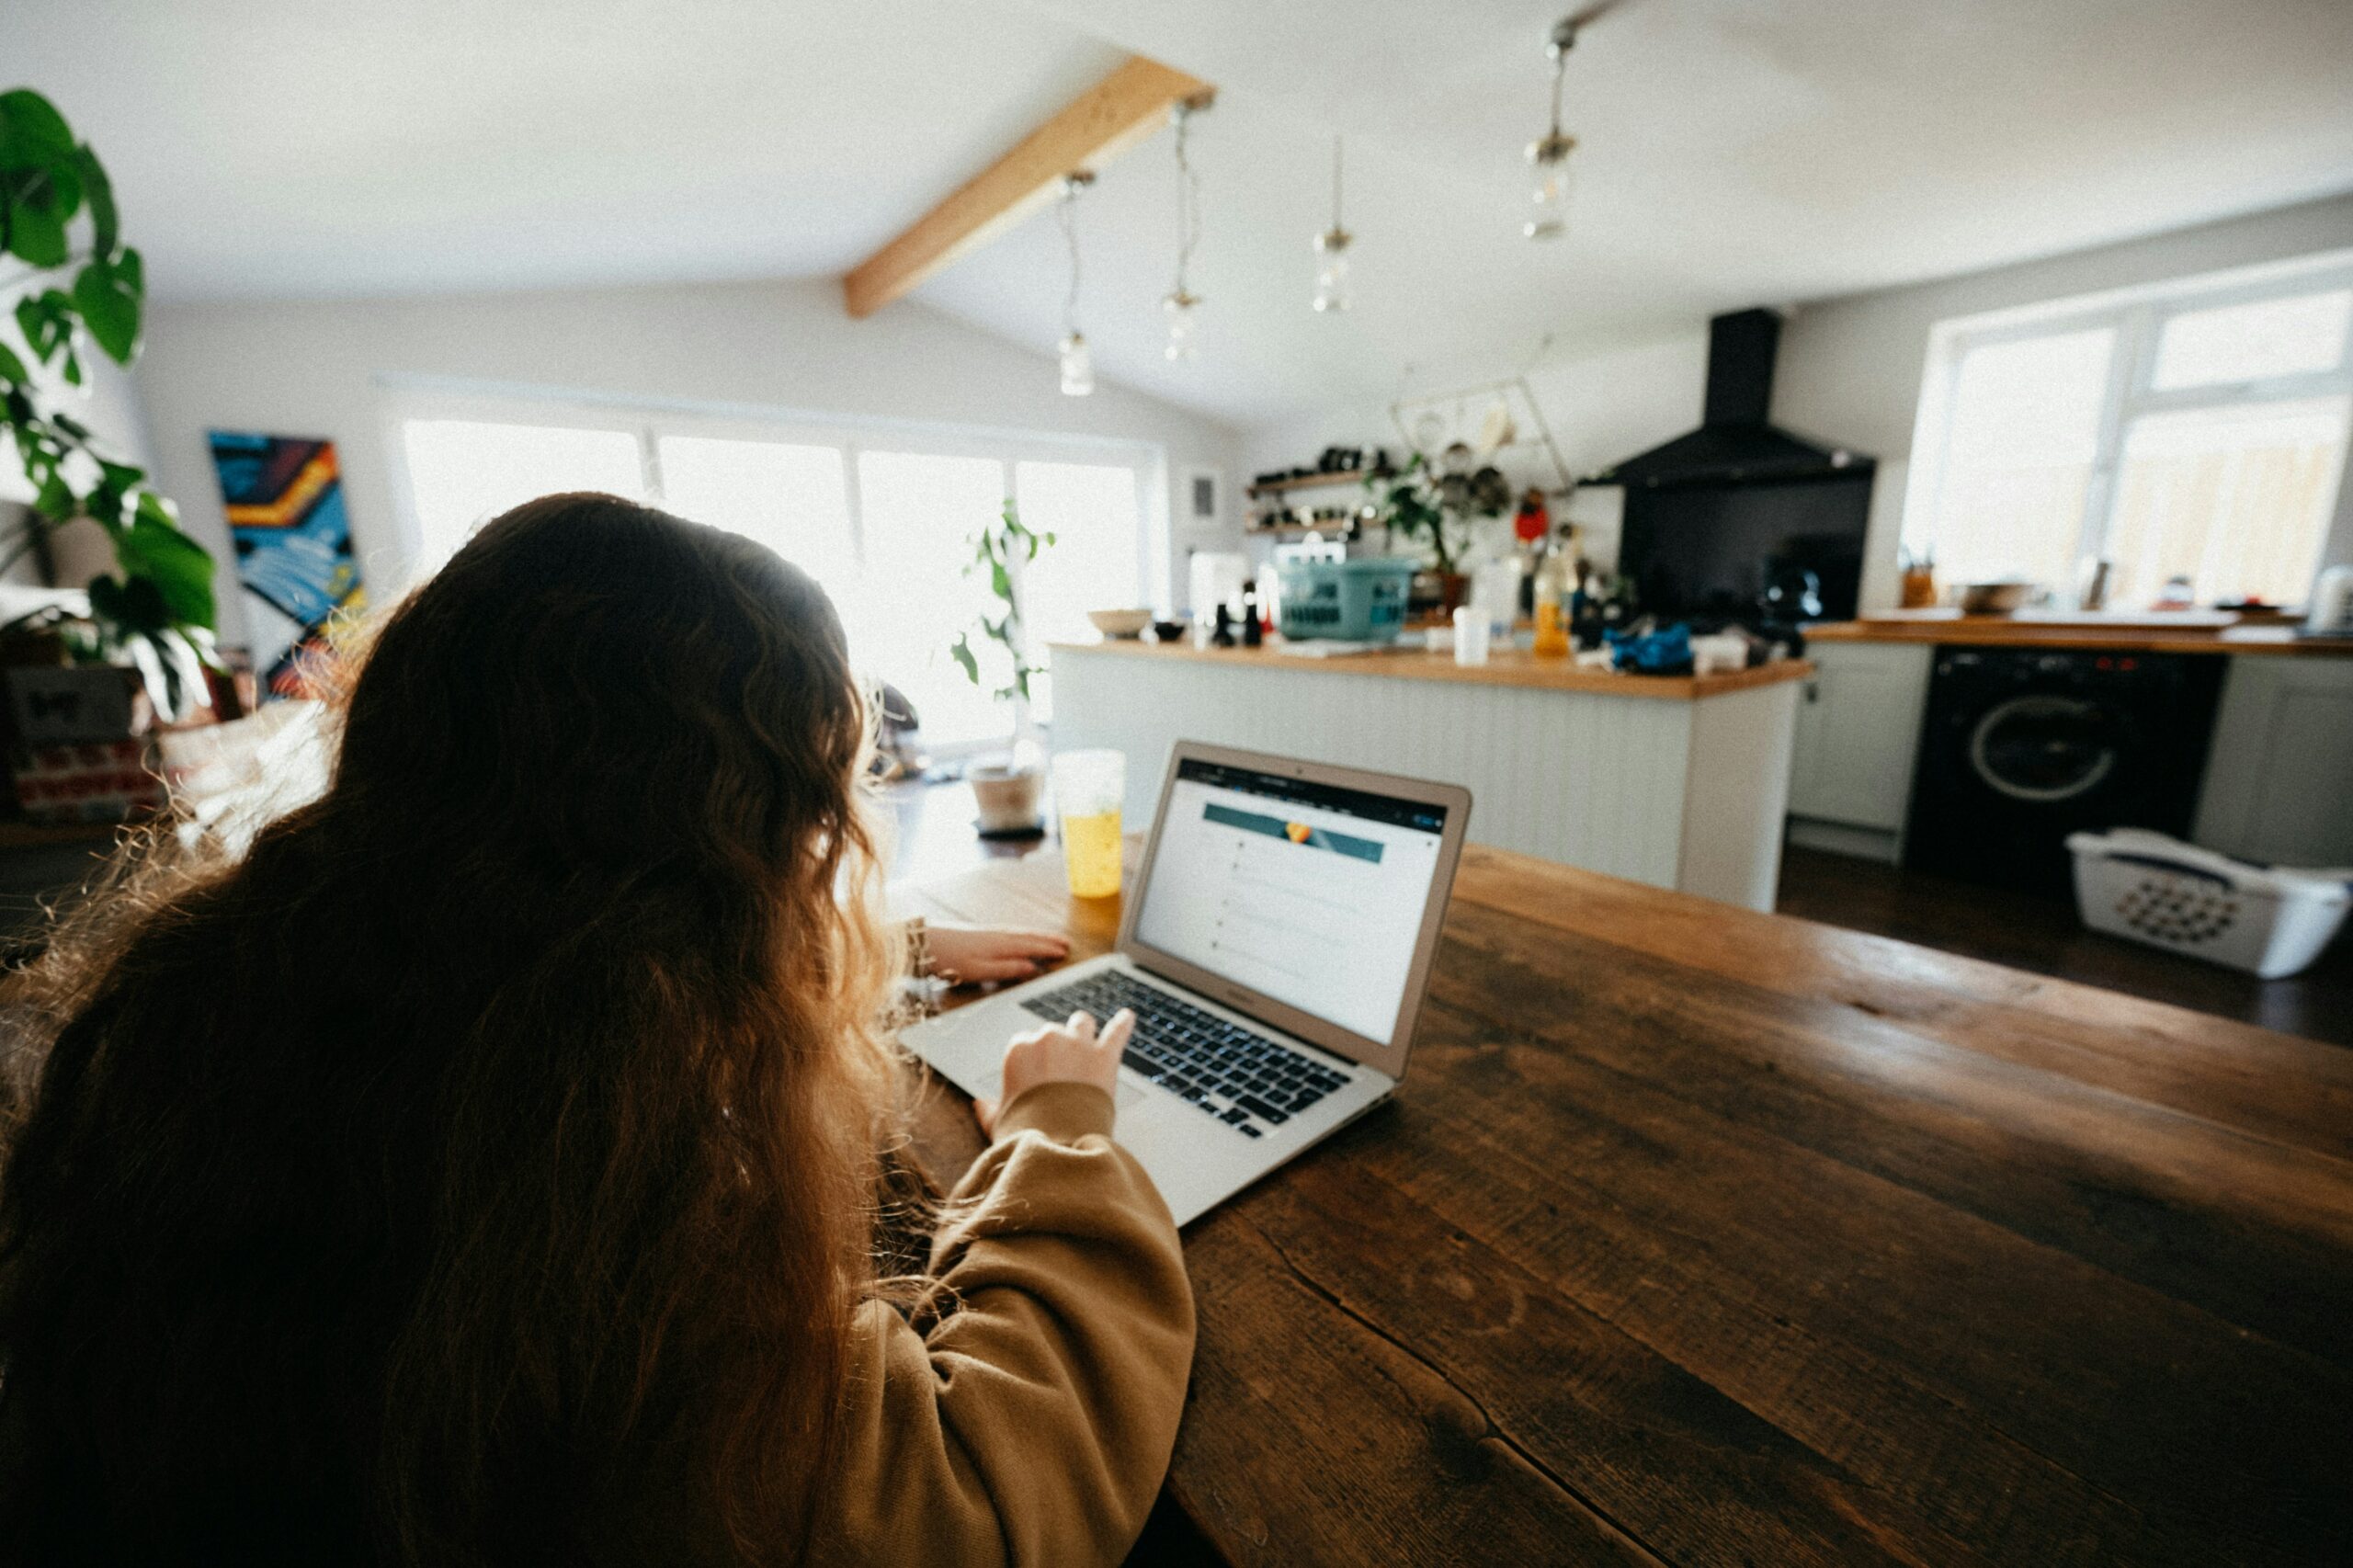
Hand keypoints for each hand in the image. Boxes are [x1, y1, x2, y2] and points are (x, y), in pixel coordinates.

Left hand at [924, 924, 1069, 985]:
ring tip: (1050, 939)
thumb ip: (1007, 969)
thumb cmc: (949, 959)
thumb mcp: (980, 970)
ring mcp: (988, 933)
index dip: (1049, 949)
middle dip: (1048, 940)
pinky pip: (1010, 933)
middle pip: (1029, 937)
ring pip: (1020, 934)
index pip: (1032, 946)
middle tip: (1066, 942)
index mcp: (1001, 945)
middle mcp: (998, 936)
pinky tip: (1020, 939)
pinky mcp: (980, 935)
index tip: (1065, 952)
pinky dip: (1023, 935)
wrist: (923, 943)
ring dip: (1037, 936)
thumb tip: (1033, 967)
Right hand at [974, 1008, 1133, 1136]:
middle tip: (1061, 1070)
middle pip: (1053, 1032)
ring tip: (1087, 1039)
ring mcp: (1078, 1044)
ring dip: (1083, 1031)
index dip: (1033, 1058)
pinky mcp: (1105, 1056)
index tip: (1037, 1073)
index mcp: (1019, 1050)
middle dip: (1057, 1047)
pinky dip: (1123, 1024)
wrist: (1059, 1144)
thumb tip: (979, 1105)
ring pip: (1082, 1023)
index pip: (1025, 1042)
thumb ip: (989, 1110)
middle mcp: (1048, 1039)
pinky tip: (1128, 1018)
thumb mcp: (1000, 1123)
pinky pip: (1117, 1032)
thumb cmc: (1026, 1134)